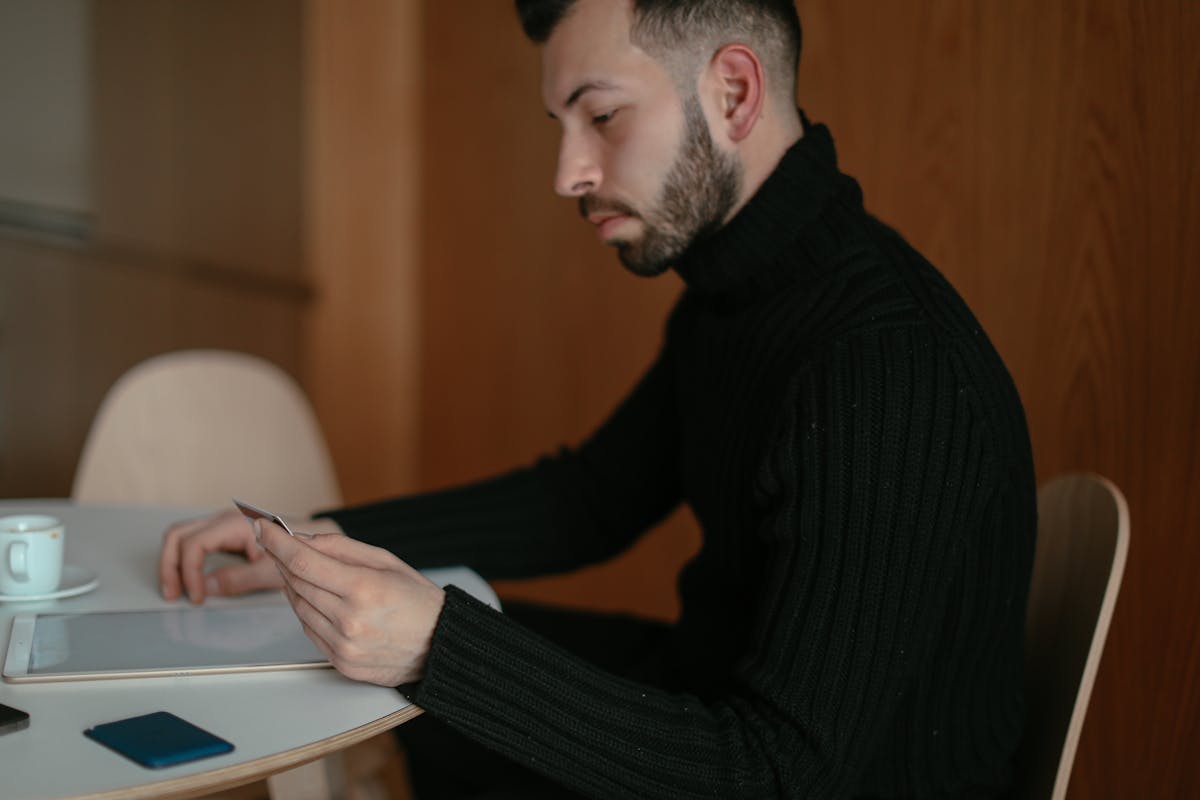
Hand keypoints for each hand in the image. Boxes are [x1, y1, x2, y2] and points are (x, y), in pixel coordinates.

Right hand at [159, 508, 342, 603]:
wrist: (319, 539)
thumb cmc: (302, 551)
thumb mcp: (272, 570)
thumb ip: (239, 578)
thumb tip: (207, 587)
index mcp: (235, 524)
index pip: (193, 545)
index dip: (190, 573)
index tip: (197, 597)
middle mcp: (225, 520)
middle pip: (177, 536)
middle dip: (169, 565)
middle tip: (172, 593)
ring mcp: (223, 524)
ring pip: (181, 536)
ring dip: (174, 562)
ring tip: (177, 589)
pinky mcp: (225, 533)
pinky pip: (194, 541)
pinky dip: (185, 559)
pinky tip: (192, 580)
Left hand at [258, 521, 445, 686]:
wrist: (439, 645)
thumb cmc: (418, 600)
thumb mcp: (387, 561)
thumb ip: (342, 548)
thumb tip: (303, 539)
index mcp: (364, 589)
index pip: (304, 562)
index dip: (278, 542)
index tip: (263, 527)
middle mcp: (350, 620)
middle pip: (295, 583)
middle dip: (281, 559)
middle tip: (277, 543)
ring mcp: (343, 645)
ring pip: (297, 608)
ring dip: (292, 585)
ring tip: (303, 571)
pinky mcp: (341, 663)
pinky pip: (309, 630)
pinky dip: (306, 610)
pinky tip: (318, 598)